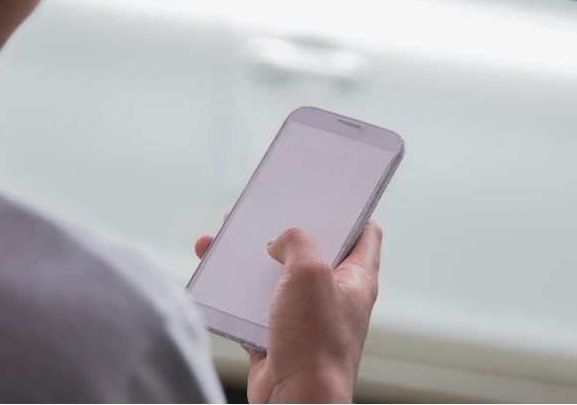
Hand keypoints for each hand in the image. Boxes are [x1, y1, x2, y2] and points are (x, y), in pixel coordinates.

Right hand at [194, 220, 382, 403]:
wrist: (295, 402)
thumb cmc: (314, 340)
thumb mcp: (309, 272)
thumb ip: (297, 241)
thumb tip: (279, 240)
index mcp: (357, 278)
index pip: (366, 233)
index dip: (349, 209)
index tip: (325, 193)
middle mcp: (334, 297)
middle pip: (311, 252)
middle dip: (283, 230)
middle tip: (260, 211)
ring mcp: (305, 319)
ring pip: (275, 278)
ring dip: (248, 259)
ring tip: (221, 237)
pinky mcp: (276, 338)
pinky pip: (251, 308)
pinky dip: (230, 293)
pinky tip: (210, 275)